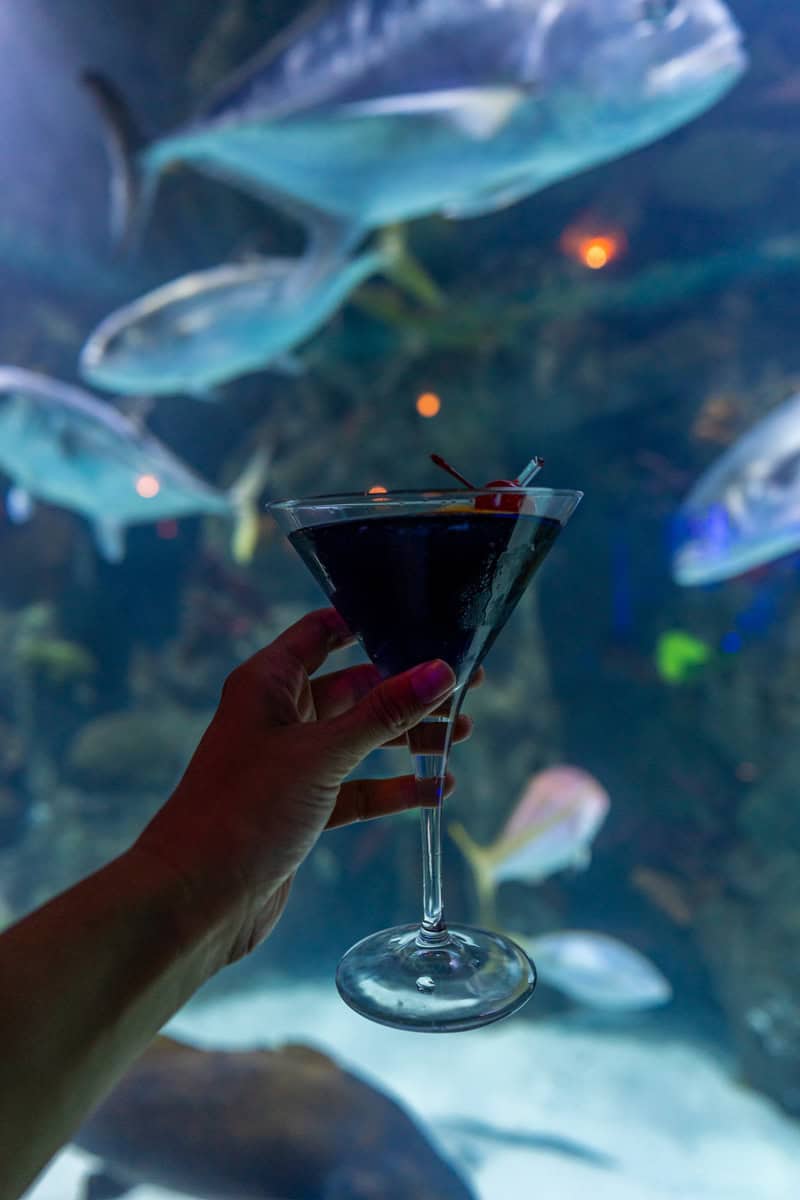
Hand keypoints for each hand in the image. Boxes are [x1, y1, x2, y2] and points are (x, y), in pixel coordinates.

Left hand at [134, 608, 476, 963]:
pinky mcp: (301, 808)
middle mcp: (278, 716)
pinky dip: (392, 788)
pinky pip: (356, 788)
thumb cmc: (243, 811)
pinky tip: (436, 790)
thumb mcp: (321, 754)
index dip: (368, 623)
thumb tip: (441, 672)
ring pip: (359, 739)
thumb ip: (383, 713)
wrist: (194, 898)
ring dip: (406, 738)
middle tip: (466, 688)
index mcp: (268, 683)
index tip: (422, 621)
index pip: (321, 633)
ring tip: (461, 735)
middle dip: (406, 689)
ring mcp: (289, 763)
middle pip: (353, 689)